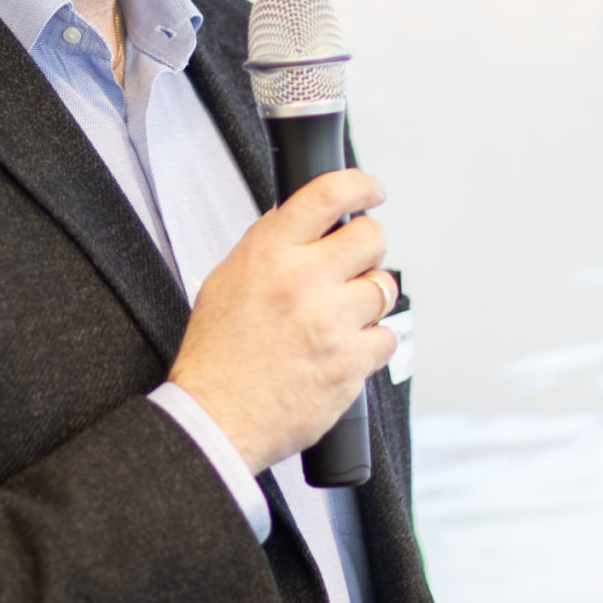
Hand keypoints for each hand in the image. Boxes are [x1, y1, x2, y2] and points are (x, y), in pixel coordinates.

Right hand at [169, 169, 398, 474]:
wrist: (216, 417)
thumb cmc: (217, 355)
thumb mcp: (226, 280)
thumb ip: (269, 248)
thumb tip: (306, 226)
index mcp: (268, 254)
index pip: (327, 195)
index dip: (360, 185)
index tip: (371, 191)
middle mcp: (303, 282)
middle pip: (371, 237)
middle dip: (366, 247)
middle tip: (353, 263)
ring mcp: (331, 324)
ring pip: (384, 287)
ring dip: (368, 297)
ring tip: (341, 314)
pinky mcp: (351, 363)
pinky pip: (387, 337)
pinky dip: (371, 342)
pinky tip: (343, 348)